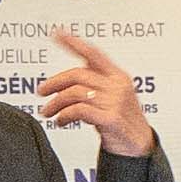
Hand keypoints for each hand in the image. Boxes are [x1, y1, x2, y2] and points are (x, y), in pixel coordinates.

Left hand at [40, 31, 154, 158]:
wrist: (138, 147)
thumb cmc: (123, 123)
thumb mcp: (112, 97)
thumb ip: (95, 85)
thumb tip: (65, 81)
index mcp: (118, 76)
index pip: (93, 53)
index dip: (74, 42)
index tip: (56, 33)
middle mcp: (117, 85)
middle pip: (78, 75)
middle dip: (54, 83)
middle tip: (41, 92)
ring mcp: (115, 101)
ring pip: (75, 93)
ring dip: (56, 103)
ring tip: (48, 112)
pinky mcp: (111, 118)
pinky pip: (78, 110)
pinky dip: (64, 115)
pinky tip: (61, 120)